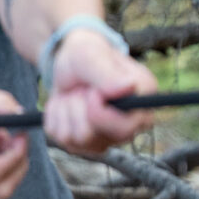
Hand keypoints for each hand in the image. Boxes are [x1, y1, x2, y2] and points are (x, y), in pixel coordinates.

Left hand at [41, 30, 155, 157]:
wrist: (68, 63)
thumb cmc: (87, 55)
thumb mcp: (92, 55)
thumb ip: (108, 73)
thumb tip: (127, 88)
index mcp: (142, 102)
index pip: (126, 128)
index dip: (100, 113)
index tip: (90, 92)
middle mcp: (129, 125)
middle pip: (98, 139)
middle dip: (80, 110)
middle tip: (82, 89)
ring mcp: (105, 138)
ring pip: (77, 139)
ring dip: (68, 110)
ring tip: (75, 93)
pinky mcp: (82, 143)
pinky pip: (60, 136)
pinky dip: (56, 115)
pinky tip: (66, 102)